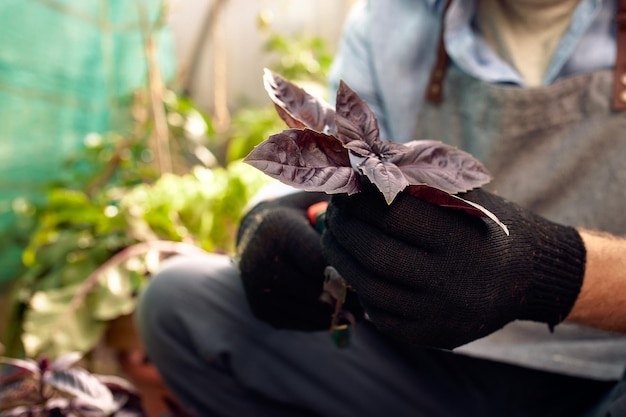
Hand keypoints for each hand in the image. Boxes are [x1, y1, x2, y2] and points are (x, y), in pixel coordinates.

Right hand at [237, 191, 360, 330]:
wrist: (254, 235)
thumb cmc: (300, 216)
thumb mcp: (315, 203)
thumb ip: (341, 211)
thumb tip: (378, 212)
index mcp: (279, 232)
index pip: (321, 261)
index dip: (350, 269)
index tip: (372, 271)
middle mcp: (263, 263)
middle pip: (319, 291)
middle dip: (349, 295)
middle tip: (371, 295)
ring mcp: (259, 291)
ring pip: (314, 312)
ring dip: (339, 312)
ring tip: (358, 304)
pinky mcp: (261, 311)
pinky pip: (304, 323)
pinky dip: (323, 319)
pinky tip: (334, 306)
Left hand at [322, 185, 585, 348]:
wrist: (527, 277)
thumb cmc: (487, 226)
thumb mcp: (464, 196)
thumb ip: (415, 180)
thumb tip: (359, 167)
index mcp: (460, 239)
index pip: (392, 215)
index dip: (359, 199)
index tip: (344, 188)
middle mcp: (451, 281)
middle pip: (375, 254)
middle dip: (343, 230)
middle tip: (332, 213)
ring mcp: (441, 315)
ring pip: (370, 289)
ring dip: (342, 259)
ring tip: (333, 238)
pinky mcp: (433, 337)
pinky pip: (381, 316)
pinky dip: (362, 289)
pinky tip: (356, 269)